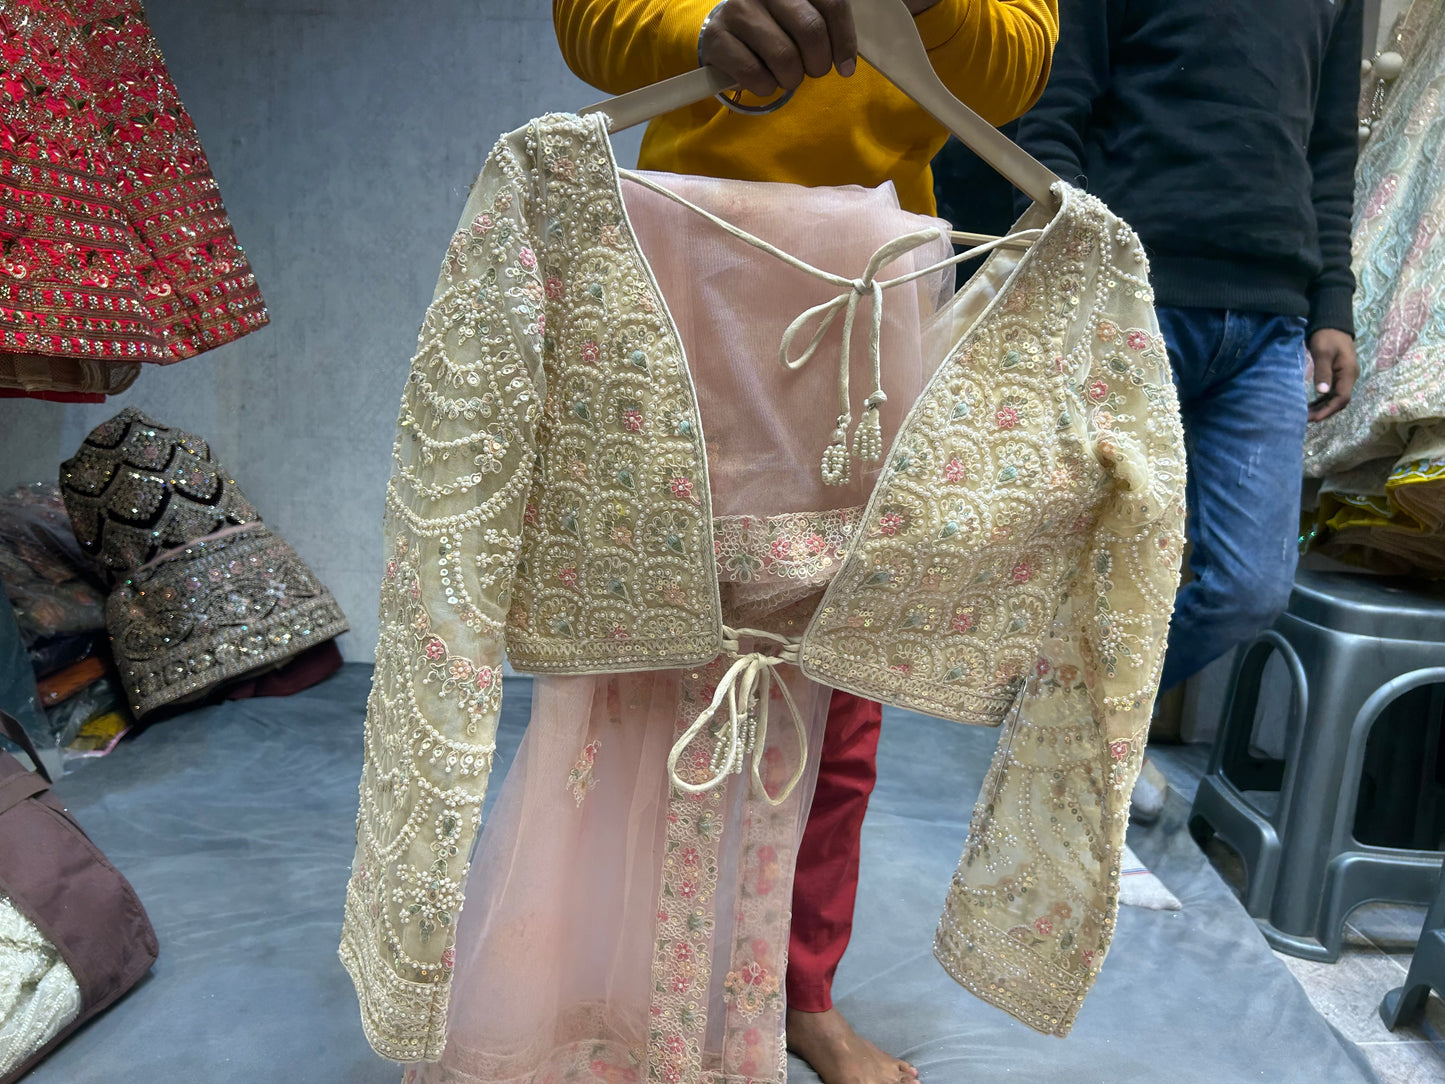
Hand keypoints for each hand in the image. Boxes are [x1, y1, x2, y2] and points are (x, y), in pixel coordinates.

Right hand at [699, 0, 942, 98]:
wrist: (728, 31)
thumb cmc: (782, 21)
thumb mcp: (818, 9)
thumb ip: (847, 11)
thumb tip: (917, 1)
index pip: (832, 4)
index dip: (844, 40)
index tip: (846, 67)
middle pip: (809, 30)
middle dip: (817, 63)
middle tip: (812, 70)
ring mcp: (736, 9)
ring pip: (782, 57)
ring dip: (791, 77)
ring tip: (787, 74)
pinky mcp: (716, 38)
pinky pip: (753, 74)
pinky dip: (765, 87)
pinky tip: (764, 79)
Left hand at [1306, 328, 1357, 421]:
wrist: (1332, 323)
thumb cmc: (1327, 336)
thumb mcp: (1323, 353)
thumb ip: (1323, 372)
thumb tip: (1322, 392)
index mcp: (1349, 373)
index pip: (1342, 398)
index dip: (1329, 409)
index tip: (1314, 417)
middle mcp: (1349, 377)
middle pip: (1339, 401)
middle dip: (1324, 411)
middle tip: (1306, 419)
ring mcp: (1344, 376)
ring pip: (1335, 397)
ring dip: (1322, 407)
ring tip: (1306, 415)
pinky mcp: (1337, 374)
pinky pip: (1331, 391)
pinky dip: (1322, 400)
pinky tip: (1310, 405)